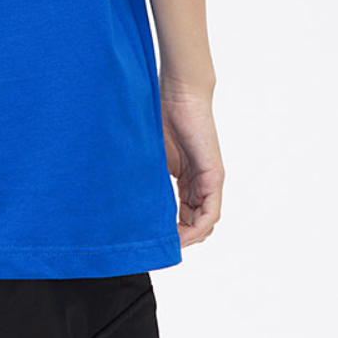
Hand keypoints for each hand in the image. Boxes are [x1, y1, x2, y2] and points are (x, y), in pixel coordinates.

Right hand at [160, 81, 223, 246]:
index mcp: (186, 177)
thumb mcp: (149, 154)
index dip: (170, 229)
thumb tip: (123, 198)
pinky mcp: (214, 176)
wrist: (179, 92)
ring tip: (168, 244)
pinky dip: (198, 228)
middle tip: (157, 245)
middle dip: (178, 237)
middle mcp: (200, 182)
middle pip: (195, 222)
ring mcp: (209, 180)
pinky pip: (211, 212)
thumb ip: (146, 175)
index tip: (151, 237)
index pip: (183, 213)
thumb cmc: (160, 114)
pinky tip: (181, 235)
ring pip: (205, 222)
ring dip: (188, 237)